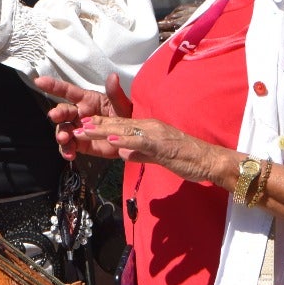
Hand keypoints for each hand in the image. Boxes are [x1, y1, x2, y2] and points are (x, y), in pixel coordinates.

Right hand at [38, 73, 132, 158]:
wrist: (132, 139)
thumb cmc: (126, 116)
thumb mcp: (122, 104)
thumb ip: (115, 93)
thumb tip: (113, 77)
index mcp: (87, 100)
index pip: (67, 91)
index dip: (53, 86)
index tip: (39, 81)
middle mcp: (78, 114)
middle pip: (63, 111)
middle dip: (57, 113)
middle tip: (55, 116)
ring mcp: (78, 129)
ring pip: (63, 130)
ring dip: (61, 134)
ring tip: (64, 139)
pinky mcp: (80, 144)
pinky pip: (69, 146)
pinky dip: (67, 150)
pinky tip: (70, 154)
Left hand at [75, 114, 224, 183]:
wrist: (208, 160)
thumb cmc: (186, 158)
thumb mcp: (157, 156)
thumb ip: (140, 153)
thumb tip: (123, 153)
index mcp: (148, 128)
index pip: (120, 125)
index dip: (100, 124)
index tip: (83, 124)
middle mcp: (149, 127)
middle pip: (117, 124)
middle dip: (95, 124)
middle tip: (75, 124)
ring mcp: (155, 134)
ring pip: (125, 129)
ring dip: (103, 129)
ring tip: (85, 129)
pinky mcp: (162, 145)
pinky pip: (141, 142)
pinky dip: (125, 141)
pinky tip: (112, 141)